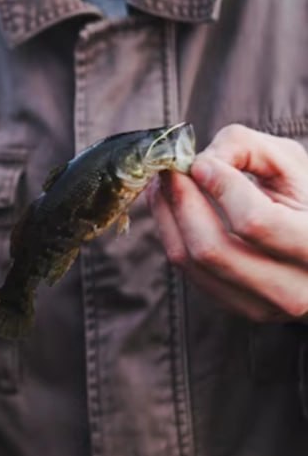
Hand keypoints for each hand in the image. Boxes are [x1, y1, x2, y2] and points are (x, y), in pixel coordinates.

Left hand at [149, 124, 307, 322]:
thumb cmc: (305, 196)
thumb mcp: (290, 162)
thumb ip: (247, 148)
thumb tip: (198, 164)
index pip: (257, 222)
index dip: (222, 188)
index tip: (201, 163)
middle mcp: (296, 288)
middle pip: (213, 249)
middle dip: (181, 202)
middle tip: (168, 171)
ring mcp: (266, 305)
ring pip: (193, 263)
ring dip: (167, 217)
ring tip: (162, 184)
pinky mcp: (240, 308)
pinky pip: (189, 272)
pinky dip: (172, 235)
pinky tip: (170, 208)